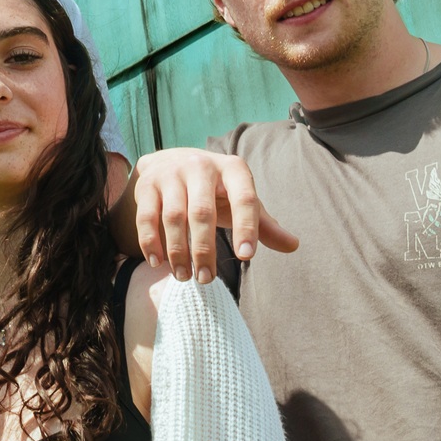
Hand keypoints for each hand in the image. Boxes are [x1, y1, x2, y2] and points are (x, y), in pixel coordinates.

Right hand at [130, 148, 299, 283]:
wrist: (169, 161)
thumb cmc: (214, 190)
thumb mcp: (240, 200)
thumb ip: (264, 225)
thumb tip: (294, 246)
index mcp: (233, 169)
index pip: (244, 198)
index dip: (246, 227)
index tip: (247, 257)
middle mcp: (201, 166)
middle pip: (202, 212)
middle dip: (204, 249)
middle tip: (206, 279)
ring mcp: (171, 174)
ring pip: (173, 217)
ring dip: (178, 251)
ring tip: (185, 277)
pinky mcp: (147, 184)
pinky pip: (147, 217)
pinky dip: (151, 243)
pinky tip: (158, 263)